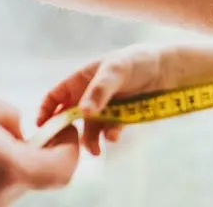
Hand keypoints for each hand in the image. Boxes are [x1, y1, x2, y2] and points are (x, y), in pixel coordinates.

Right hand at [0, 85, 79, 206]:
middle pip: (31, 179)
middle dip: (29, 154)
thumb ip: (12, 121)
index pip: (61, 171)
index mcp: (5, 170)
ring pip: (5, 187)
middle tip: (9, 132)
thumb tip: (23, 136)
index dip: (68, 149)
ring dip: (1, 166)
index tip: (63, 131)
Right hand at [37, 44, 170, 156]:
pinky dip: (109, 135)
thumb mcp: (116, 71)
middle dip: (69, 133)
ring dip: (90, 140)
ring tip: (95, 150)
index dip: (46, 111)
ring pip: (90, 128)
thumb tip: (84, 112)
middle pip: (71, 118)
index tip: (43, 128)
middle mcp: (90, 95)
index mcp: (81, 79)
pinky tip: (114, 136)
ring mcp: (105, 107)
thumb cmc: (138, 61)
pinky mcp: (121, 117)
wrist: (168, 70)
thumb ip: (99, 91)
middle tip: (69, 148)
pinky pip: (109, 130)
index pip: (55, 97)